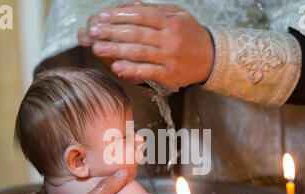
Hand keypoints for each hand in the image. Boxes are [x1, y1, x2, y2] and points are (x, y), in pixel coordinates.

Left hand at [78, 2, 213, 88]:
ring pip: (139, 53)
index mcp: (171, 22)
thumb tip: (129, 5)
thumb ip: (155, 9)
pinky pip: (147, 72)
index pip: (142, 15)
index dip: (121, 15)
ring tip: (97, 48)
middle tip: (93, 31)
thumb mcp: (178, 15)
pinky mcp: (169, 76)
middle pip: (137, 34)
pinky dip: (131, 69)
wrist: (211, 59)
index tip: (103, 16)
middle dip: (112, 32)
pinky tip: (116, 67)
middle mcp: (171, 40)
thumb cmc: (190, 34)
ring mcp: (170, 59)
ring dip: (116, 50)